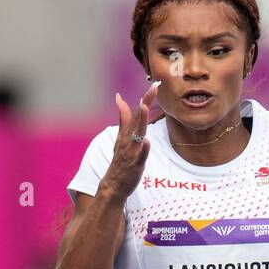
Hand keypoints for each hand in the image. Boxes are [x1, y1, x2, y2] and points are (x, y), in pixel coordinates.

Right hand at [100, 81, 162, 200]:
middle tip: (154, 87)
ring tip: (144, 107)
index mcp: (127, 132)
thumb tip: (119, 97)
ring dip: (141, 121)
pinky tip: (147, 141)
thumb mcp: (121, 136)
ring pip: (137, 134)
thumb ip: (123, 118)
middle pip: (138, 118)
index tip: (155, 84)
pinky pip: (140, 156)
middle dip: (145, 102)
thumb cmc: (120, 160)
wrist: (113, 184)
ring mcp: (131, 152)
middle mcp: (128, 139)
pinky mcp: (134, 165)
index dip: (146, 98)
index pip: (138, 112)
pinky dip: (143, 149)